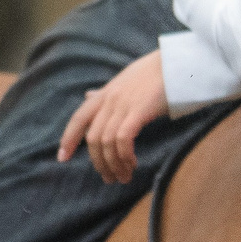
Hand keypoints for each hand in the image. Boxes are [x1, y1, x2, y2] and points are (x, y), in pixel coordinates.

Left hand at [58, 49, 170, 184]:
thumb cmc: (155, 72)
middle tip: (109, 178)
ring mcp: (123, 105)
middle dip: (98, 162)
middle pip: (93, 138)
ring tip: (124, 177)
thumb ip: (107, 92)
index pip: (79, 118)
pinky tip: (132, 163)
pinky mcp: (139, 111)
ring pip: (106, 142)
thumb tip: (88, 96)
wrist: (177, 62)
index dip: (68, 138)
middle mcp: (110, 99)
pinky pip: (123, 139)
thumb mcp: (124, 80)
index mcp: (105, 93)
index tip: (63, 157)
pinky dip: (124, 155)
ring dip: (113, 164)